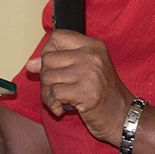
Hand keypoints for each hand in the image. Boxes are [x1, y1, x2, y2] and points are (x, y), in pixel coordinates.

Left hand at [28, 30, 133, 145]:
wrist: (123, 116)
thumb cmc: (104, 95)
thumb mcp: (85, 71)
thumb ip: (59, 64)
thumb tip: (31, 64)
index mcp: (93, 46)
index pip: (57, 37)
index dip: (47, 51)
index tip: (52, 66)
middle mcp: (91, 56)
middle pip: (48, 59)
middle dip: (46, 78)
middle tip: (57, 90)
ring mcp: (89, 73)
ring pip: (48, 77)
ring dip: (48, 94)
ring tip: (60, 101)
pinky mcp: (85, 92)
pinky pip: (53, 94)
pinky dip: (53, 104)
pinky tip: (61, 109)